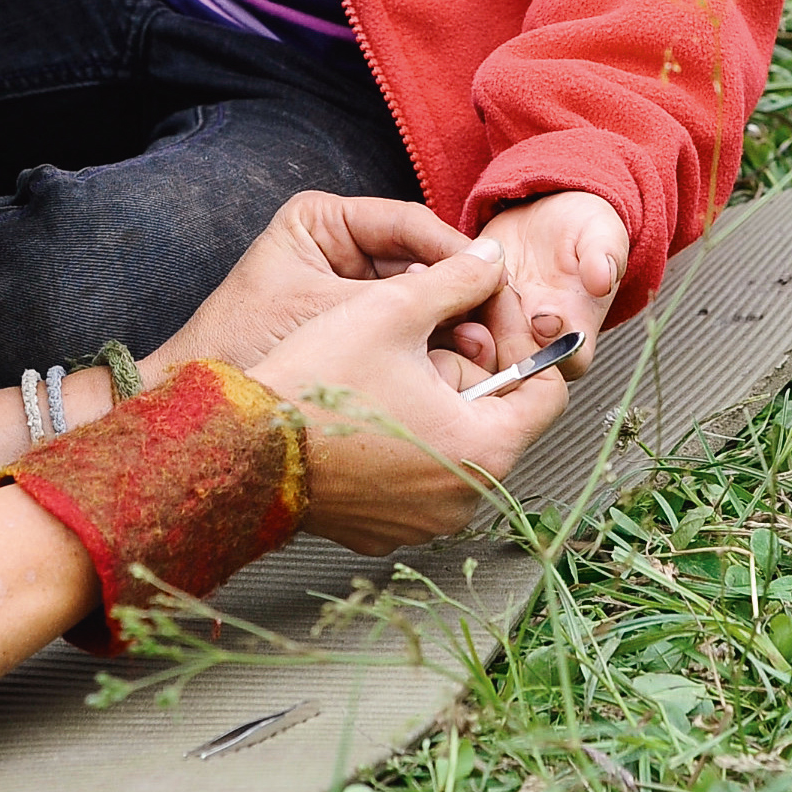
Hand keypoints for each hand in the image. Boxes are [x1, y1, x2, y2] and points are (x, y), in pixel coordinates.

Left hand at [150, 192, 476, 375]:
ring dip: (455, 329)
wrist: (208, 417)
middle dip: (462, 296)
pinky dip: (435, 355)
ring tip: (481, 356)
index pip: (409, 223)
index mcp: (324, 220)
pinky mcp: (357, 338)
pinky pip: (408, 337)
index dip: (458, 252)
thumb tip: (486, 269)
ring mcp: (351, 293)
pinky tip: (459, 374)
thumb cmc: (245, 348)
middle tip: (498, 325)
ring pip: (422, 303)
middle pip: (424, 263)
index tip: (494, 277)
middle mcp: (341, 250)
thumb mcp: (333, 309)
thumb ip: (410, 289)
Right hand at [249, 239, 568, 555]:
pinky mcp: (386, 531)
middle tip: (426, 334)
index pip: (548, 393)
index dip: (522, 342)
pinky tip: (370, 410)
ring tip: (393, 367)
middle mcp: (463, 499)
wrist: (243, 451)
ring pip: (457, 446)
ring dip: (438, 403)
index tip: (484, 314)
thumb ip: (459, 279)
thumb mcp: (395, 309)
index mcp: (482, 449)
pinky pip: (418, 478)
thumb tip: (493, 260)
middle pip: (499, 417)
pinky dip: (406, 443)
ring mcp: (423, 522)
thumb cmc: (318, 382)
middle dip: (471, 369)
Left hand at [447, 191, 627, 382]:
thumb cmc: (583, 230)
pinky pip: (447, 321)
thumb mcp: (601, 233)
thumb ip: (604, 254)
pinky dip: (431, 305)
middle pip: (512, 367)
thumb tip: (603, 275)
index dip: (552, 347)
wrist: (547, 216)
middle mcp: (533, 342)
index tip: (544, 317)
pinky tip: (420, 277)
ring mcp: (497, 331)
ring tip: (439, 299)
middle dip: (490, 349)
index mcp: (574, 332)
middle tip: (472, 326)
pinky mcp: (467, 314)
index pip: (567, 359)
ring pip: (473, 349)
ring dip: (454, 328)